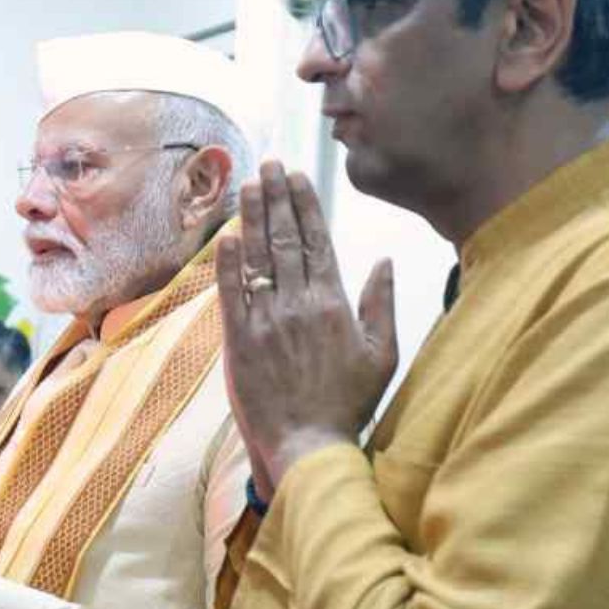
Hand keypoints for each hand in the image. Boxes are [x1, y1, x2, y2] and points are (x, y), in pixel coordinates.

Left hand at [217, 161, 398, 493]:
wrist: (308, 445)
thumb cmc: (349, 403)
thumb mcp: (382, 354)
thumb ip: (381, 304)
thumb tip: (383, 261)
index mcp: (335, 304)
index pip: (319, 241)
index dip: (305, 204)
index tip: (298, 175)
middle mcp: (299, 305)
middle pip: (286, 239)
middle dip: (277, 198)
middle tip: (268, 164)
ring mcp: (267, 321)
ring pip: (259, 258)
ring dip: (253, 217)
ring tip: (248, 185)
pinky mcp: (239, 341)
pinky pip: (231, 293)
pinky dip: (228, 262)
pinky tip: (225, 234)